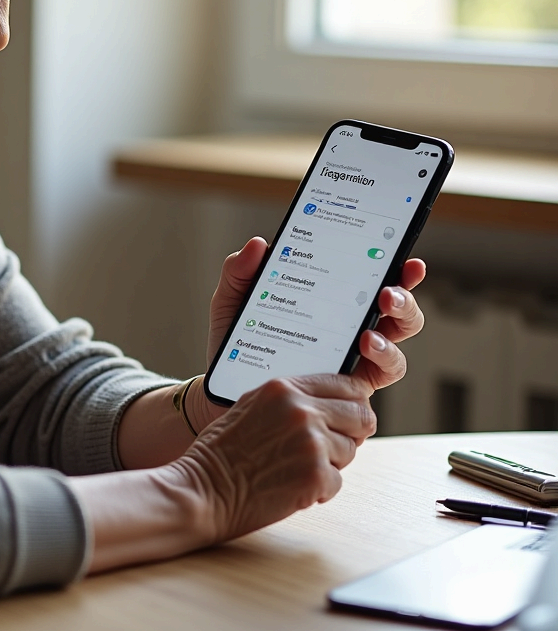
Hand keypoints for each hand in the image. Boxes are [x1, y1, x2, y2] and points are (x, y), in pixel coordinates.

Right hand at [176, 373, 376, 544]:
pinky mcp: (315, 475)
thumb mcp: (252, 405)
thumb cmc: (223, 450)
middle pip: (361, 415)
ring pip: (350, 450)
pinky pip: (337, 481)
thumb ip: (291, 399)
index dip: (354, 401)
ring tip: (295, 466)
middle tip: (331, 446)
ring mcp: (311, 442)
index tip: (351, 413)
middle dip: (352, 432)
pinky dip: (319, 489)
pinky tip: (291, 485)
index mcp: (284, 387)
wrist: (204, 488)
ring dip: (331, 462)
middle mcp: (301, 410)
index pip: (346, 384)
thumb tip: (332, 404)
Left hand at [188, 239, 426, 431]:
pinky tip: (365, 347)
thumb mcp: (234, 300)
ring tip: (371, 330)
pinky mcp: (349, 386)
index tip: (407, 259)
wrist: (223, 387)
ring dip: (395, 331)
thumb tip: (258, 244)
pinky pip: (381, 374)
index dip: (396, 268)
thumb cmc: (237, 340)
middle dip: (404, 298)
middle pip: (396, 310)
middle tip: (389, 292)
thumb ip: (240, 271)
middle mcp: (350, 326)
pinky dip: (381, 359)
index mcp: (329, 299)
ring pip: (396, 342)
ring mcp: (353, 357)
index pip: (369, 278)